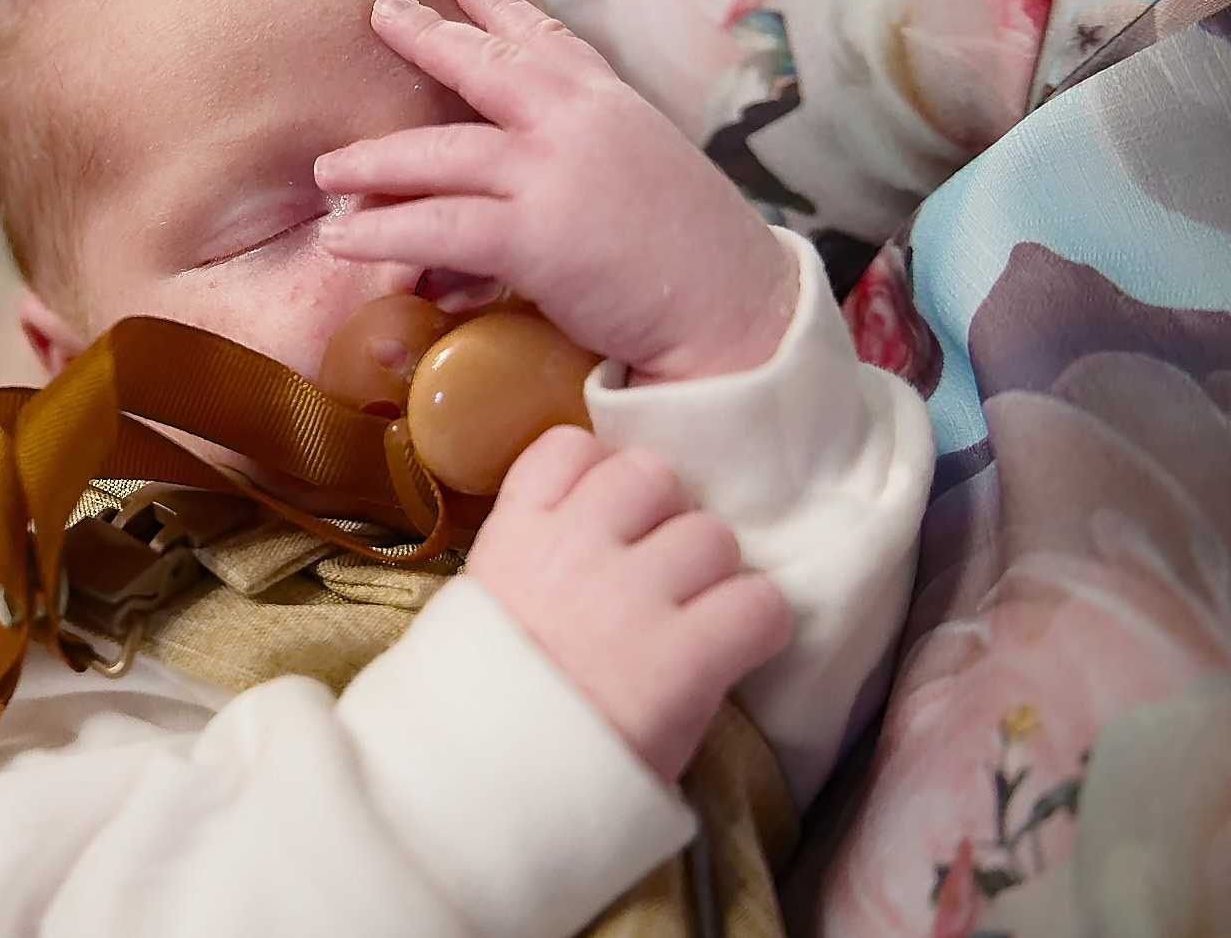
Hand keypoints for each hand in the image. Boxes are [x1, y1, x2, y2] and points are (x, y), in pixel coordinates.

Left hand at [315, 0, 795, 382]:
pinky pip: (439, 226)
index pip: (551, 40)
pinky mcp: (537, 234)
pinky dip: (383, 231)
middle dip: (427, 36)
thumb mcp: (650, 179)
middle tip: (377, 12)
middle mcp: (580, 121)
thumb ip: (593, 162)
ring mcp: (555, 173)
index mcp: (614, 105)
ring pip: (442, 152)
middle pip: (485, 67)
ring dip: (375, 160)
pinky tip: (341, 238)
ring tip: (326, 170)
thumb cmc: (700, 261)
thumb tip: (537, 181)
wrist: (740, 313)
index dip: (504, 9)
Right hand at [466, 426, 790, 781]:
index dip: (600, 476)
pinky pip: (760, 604)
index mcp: (515, 535)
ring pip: (714, 535)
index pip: (571, 447)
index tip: (606, 519)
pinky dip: (756, 627)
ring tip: (693, 622)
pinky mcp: (685, 657)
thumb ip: (526, 559)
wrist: (478, 792)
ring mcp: (631, 597)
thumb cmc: (479, 710)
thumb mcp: (478, 610)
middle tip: (658, 574)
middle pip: (653, 476)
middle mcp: (574, 547)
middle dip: (666, 519)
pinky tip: (728, 655)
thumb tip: (580, 538)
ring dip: (713, 576)